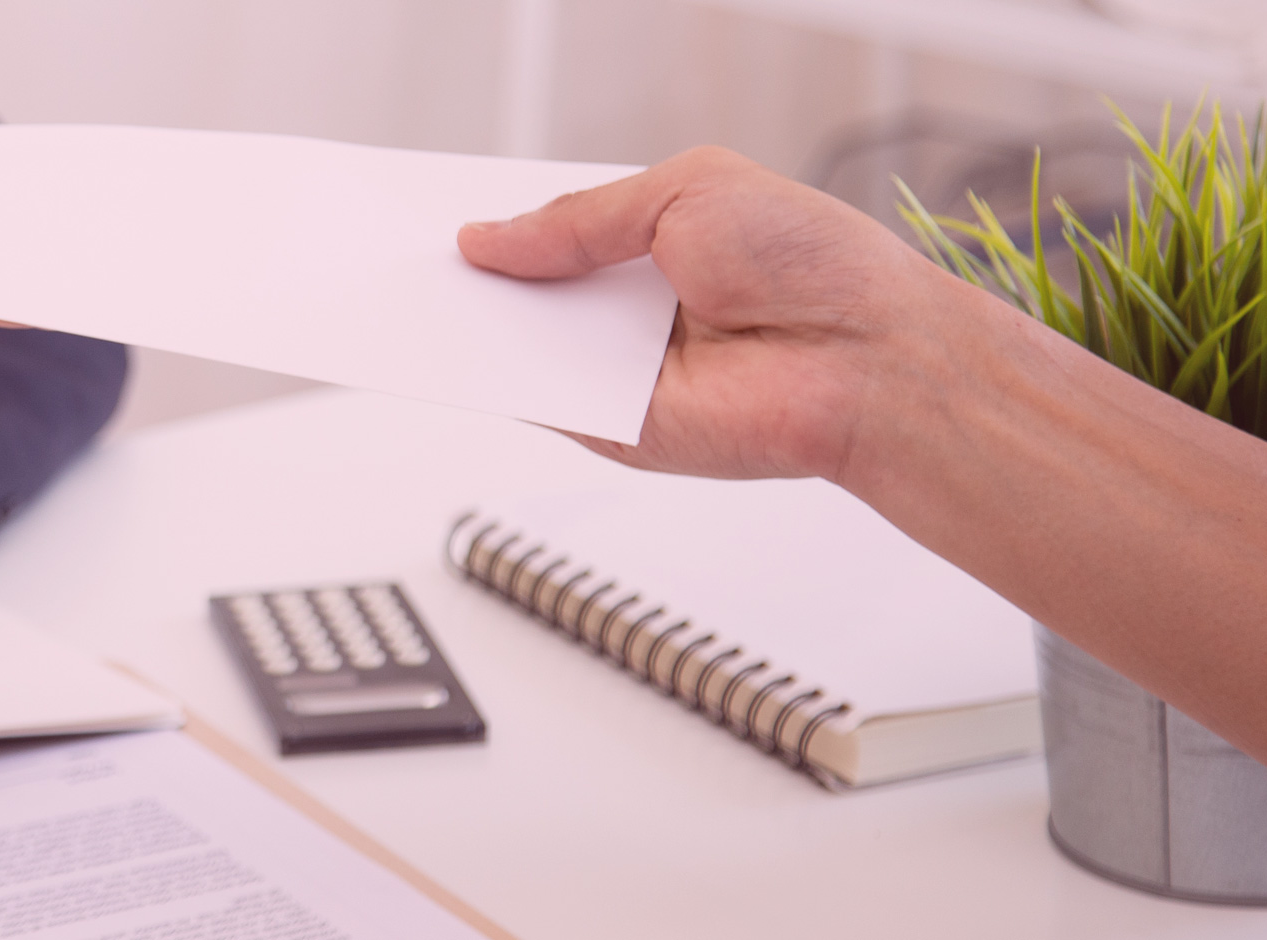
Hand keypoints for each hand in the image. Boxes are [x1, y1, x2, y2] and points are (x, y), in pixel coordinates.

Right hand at [454, 146, 1034, 485]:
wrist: (865, 356)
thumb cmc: (812, 263)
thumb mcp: (684, 193)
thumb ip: (578, 218)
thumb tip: (489, 239)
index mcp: (654, 243)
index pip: (555, 234)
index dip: (501, 225)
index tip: (441, 214)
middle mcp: (632, 310)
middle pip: (526, 293)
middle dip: (470, 274)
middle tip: (404, 253)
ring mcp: (616, 372)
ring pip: (516, 349)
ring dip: (465, 325)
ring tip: (401, 292)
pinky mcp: (610, 428)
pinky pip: (530, 403)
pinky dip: (485, 380)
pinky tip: (443, 346)